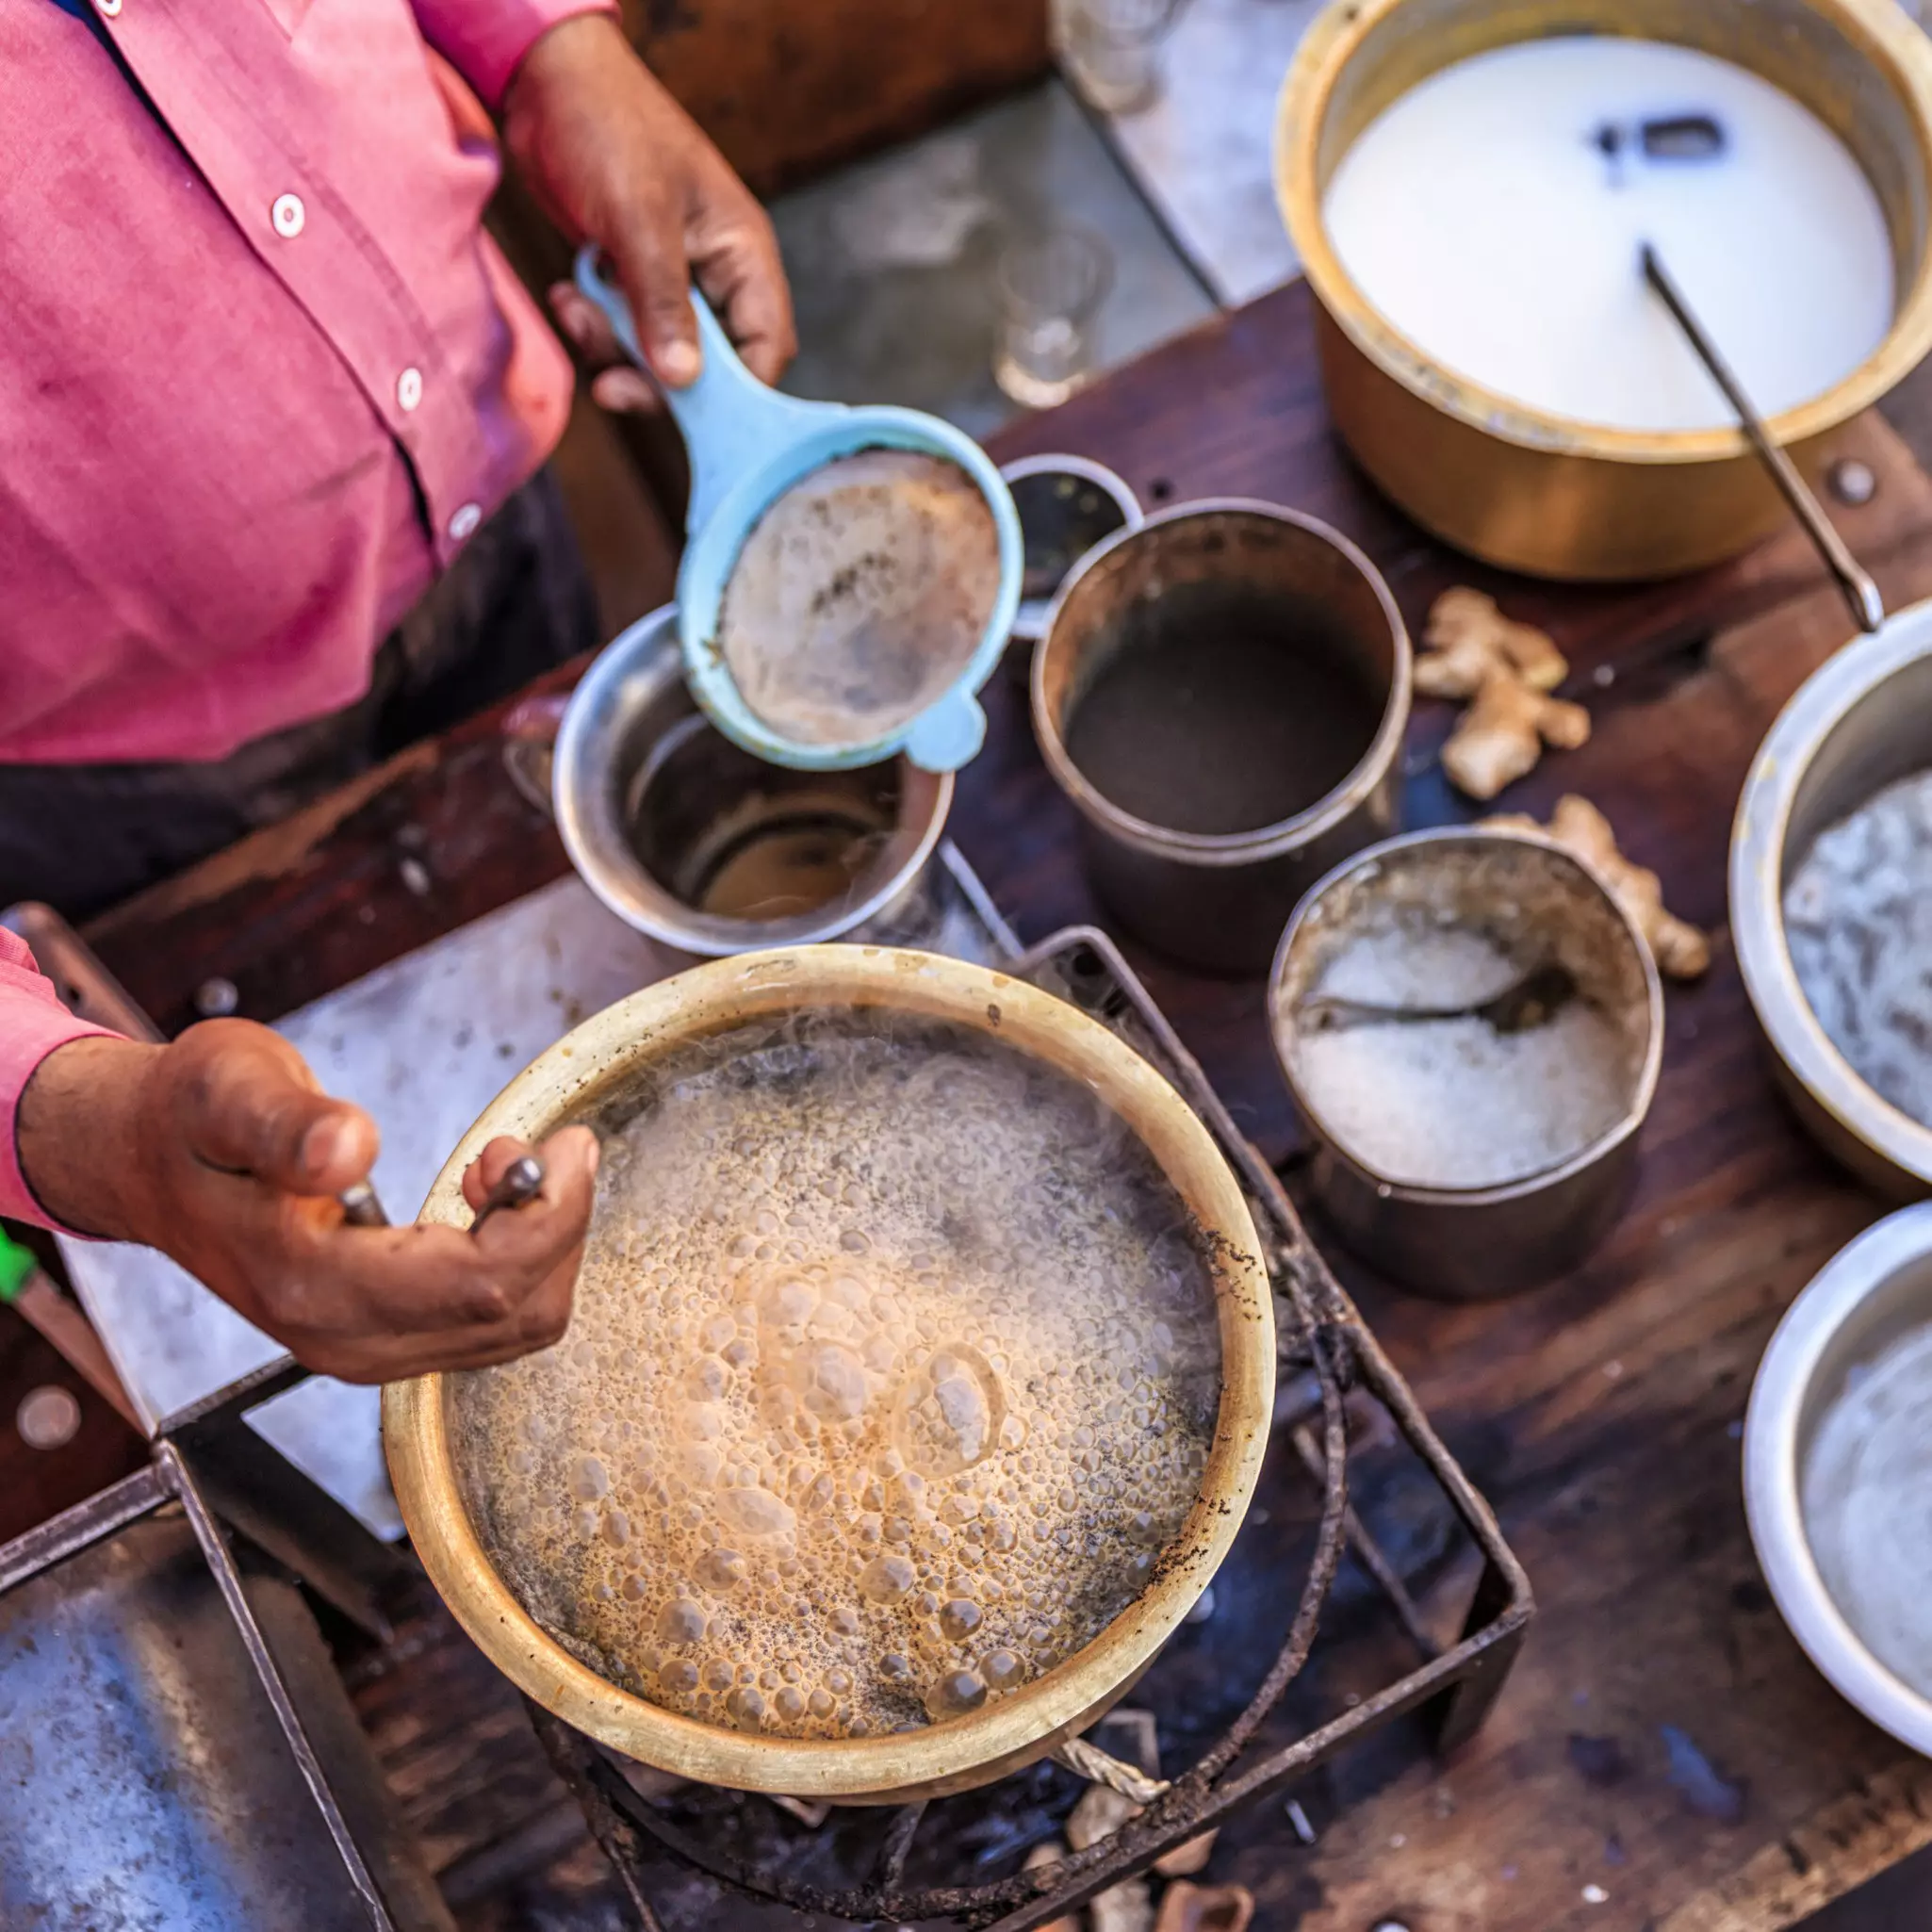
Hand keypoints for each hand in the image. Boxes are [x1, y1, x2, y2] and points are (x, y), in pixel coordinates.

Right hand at [18, 1023, 598, 1382]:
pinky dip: (518, 1263)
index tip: (564, 1142)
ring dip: (541, 1243)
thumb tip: (350, 1149)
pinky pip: (490, 1323)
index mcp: (311, 1286)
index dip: (549, 1215)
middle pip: (515, 1315)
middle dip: (557, 1226)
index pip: (481, 1283)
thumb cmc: (190, 1117)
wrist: (144, 1162)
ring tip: (500, 1168)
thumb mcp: (226, 1088)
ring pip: (515, 1328)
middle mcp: (342, 1339)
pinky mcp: (379, 1339)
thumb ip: (287, 1122)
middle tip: (535, 1145)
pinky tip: (480, 1202)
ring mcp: (361, 1349)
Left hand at [502, 13, 795, 409]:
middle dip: (657, 379)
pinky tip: (568, 292)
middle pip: (711, 367)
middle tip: (612, 384)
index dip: (740, 392)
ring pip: (658, 356)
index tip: (694, 415)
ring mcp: (672, 281)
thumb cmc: (608, 129)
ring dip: (613, 348)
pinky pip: (622, 334)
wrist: (544, 85)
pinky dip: (593, 326)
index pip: (766, 346)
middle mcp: (715, 276)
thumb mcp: (639, 219)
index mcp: (743, 255)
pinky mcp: (631, 283)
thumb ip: (664, 303)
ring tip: (577, 307)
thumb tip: (683, 381)